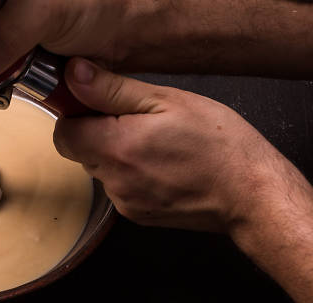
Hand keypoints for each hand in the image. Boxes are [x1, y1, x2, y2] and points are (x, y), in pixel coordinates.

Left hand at [54, 58, 291, 232]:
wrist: (249, 194)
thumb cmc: (220, 145)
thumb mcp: (168, 101)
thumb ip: (113, 90)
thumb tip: (75, 76)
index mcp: (118, 147)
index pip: (63, 132)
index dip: (77, 114)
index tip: (99, 105)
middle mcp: (115, 180)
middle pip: (80, 151)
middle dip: (98, 132)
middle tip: (138, 120)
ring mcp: (125, 202)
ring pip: (100, 169)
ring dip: (115, 153)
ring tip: (156, 144)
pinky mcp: (136, 215)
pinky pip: (118, 187)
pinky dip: (130, 173)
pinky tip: (162, 165)